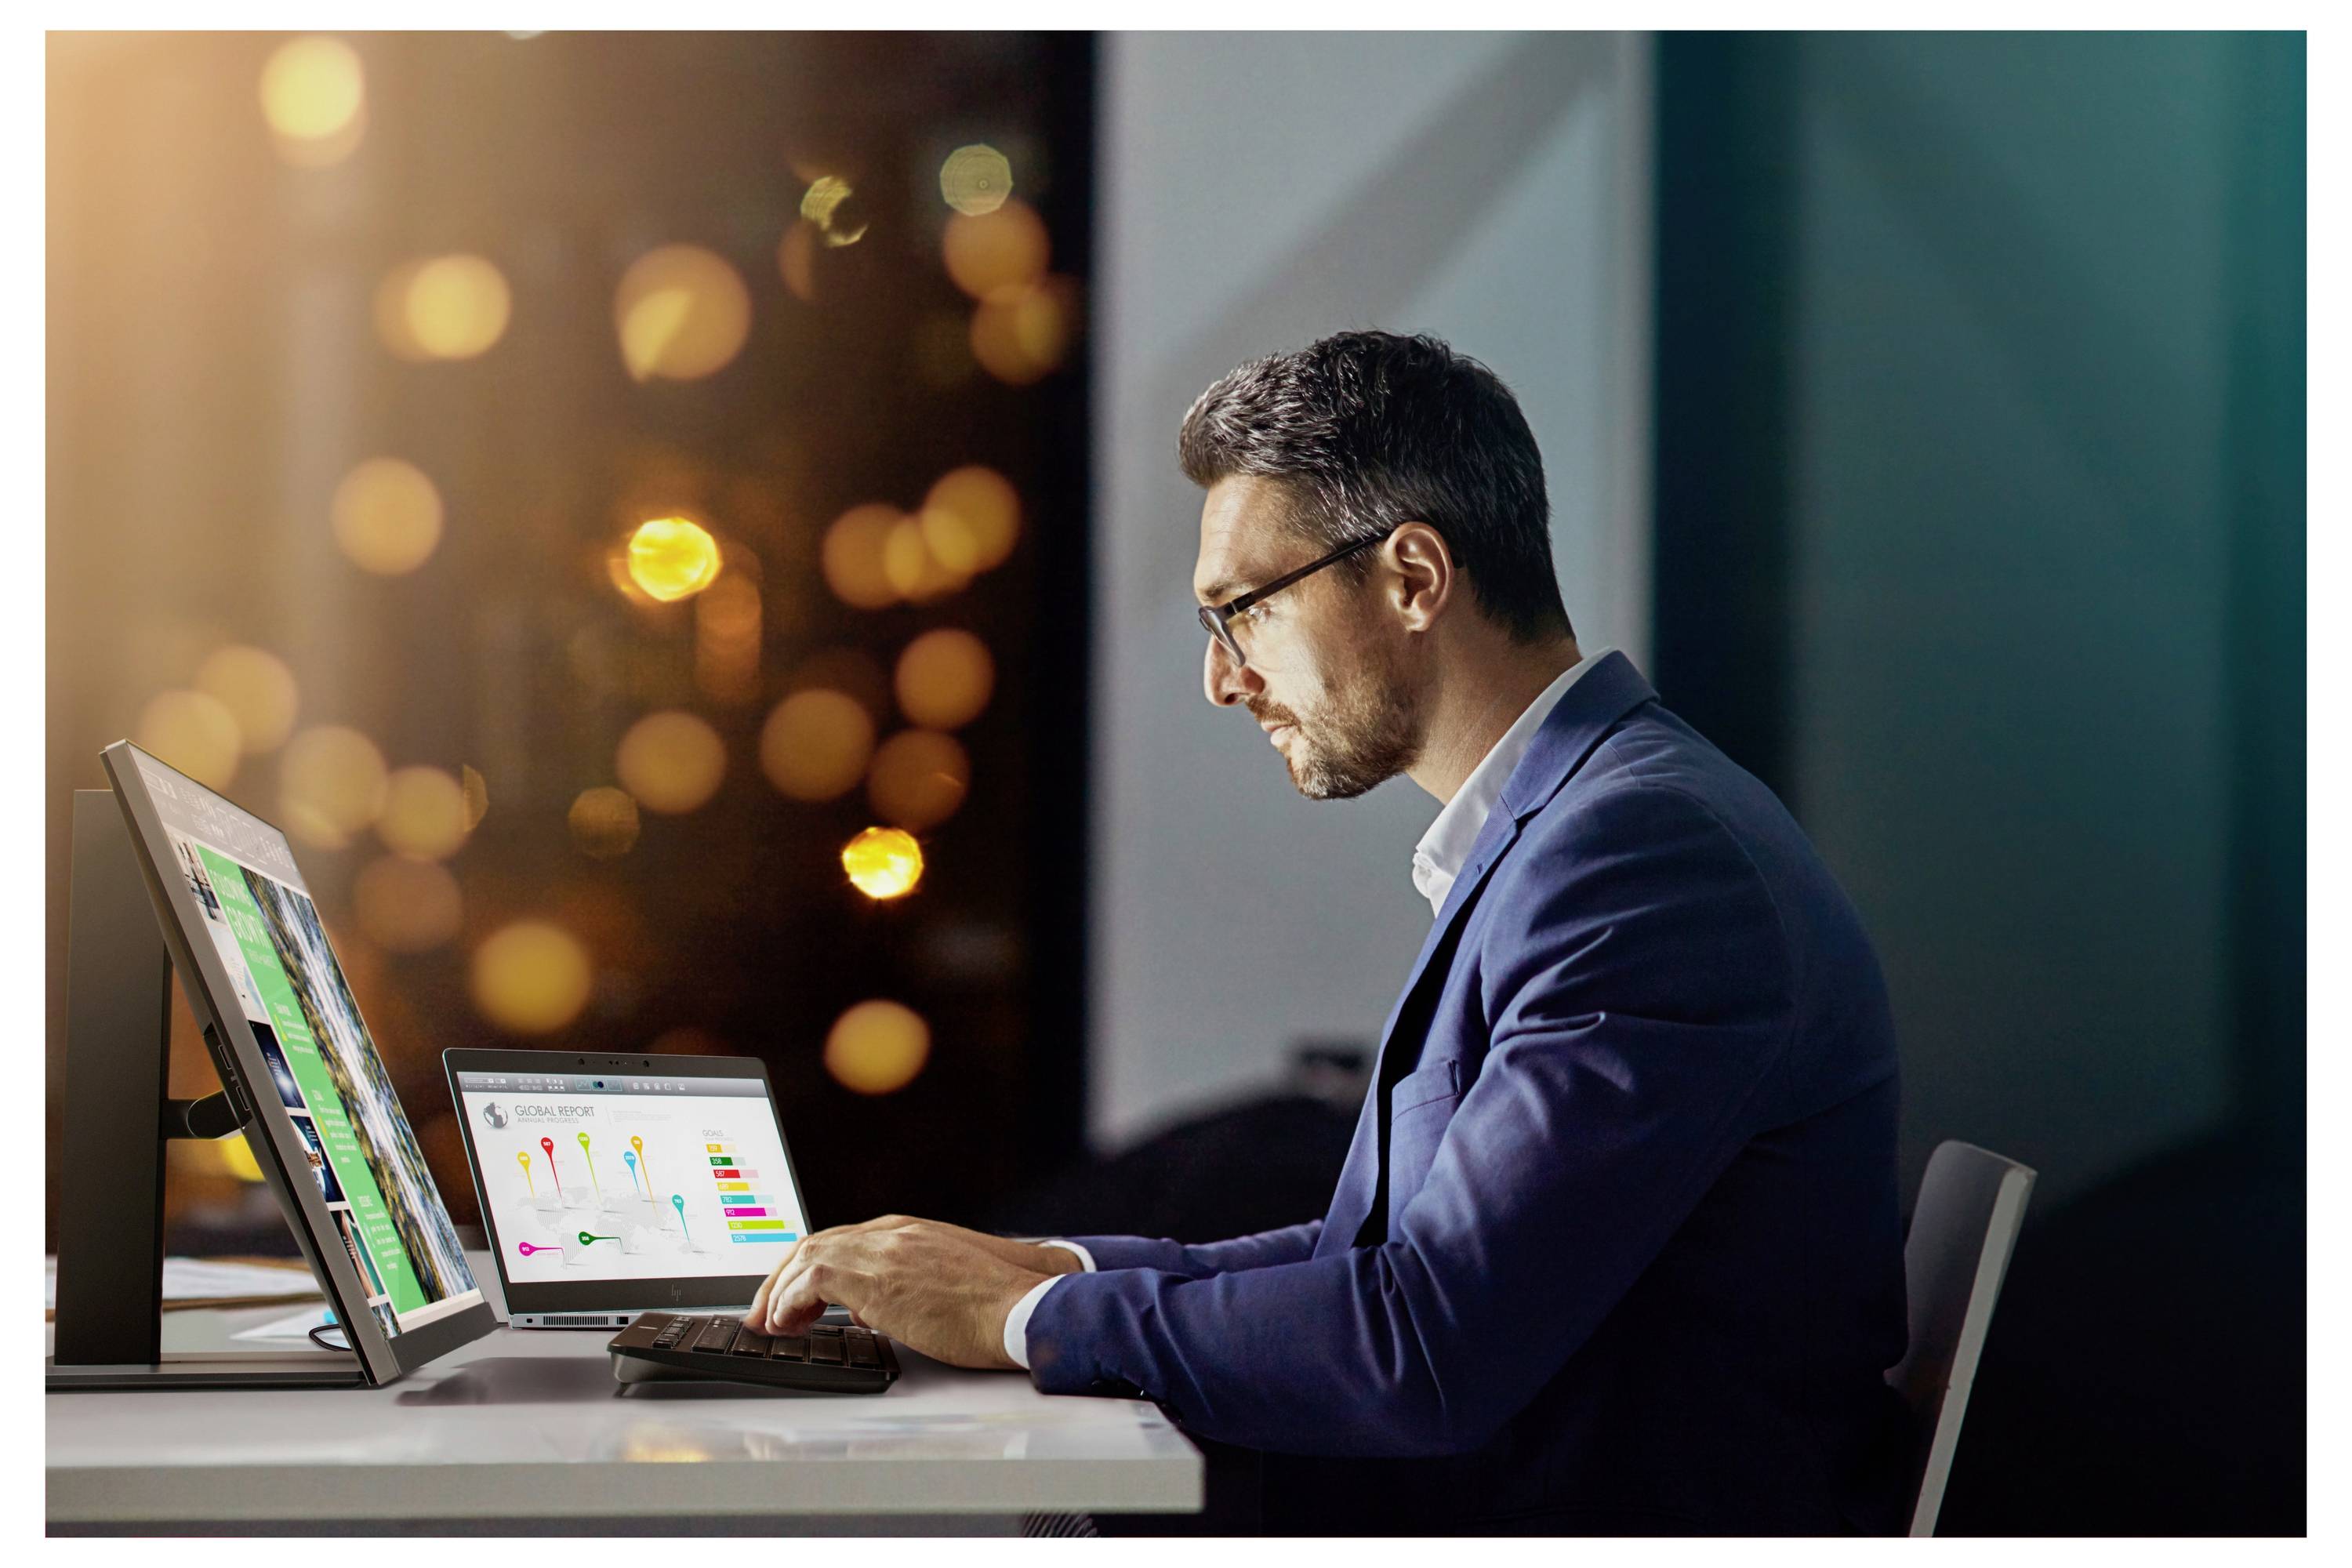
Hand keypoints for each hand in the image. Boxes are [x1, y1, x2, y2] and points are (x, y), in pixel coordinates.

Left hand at [741, 1214, 1064, 1369]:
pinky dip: (789, 1301)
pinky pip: (810, 1280)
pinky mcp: (874, 1277)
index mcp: (907, 1232)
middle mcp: (890, 1232)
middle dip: (780, 1277)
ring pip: (805, 1257)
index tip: (792, 1297)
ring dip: (778, 1292)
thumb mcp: (945, 1286)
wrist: (1022, 1308)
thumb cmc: (996, 1307)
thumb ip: (906, 1286)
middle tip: (765, 1311)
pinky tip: (787, 1324)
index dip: (807, 1270)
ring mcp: (882, 1250)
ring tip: (770, 1324)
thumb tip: (874, 1308)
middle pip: (814, 1242)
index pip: (840, 1240)